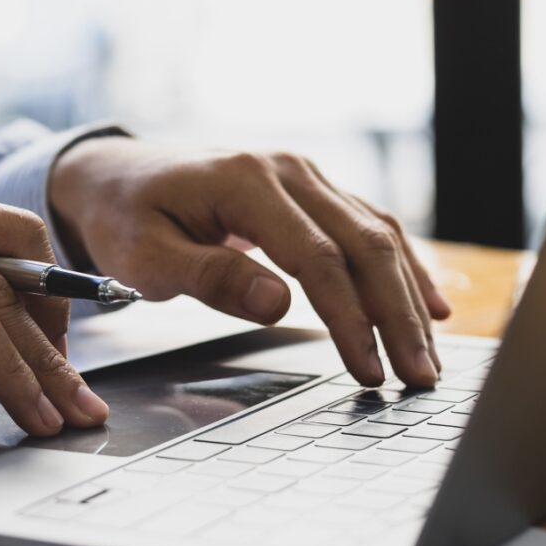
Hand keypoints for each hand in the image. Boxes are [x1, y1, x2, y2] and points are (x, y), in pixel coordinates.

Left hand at [50, 138, 450, 387]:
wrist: (116, 175)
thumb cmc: (126, 218)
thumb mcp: (146, 255)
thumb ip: (210, 277)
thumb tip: (277, 304)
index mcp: (246, 181)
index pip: (318, 258)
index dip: (350, 319)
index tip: (369, 370)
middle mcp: (287, 169)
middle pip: (364, 244)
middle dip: (398, 315)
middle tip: (420, 376)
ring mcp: (305, 175)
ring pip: (377, 234)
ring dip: (408, 297)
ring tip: (427, 356)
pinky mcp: (312, 190)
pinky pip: (369, 227)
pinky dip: (402, 267)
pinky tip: (429, 305)